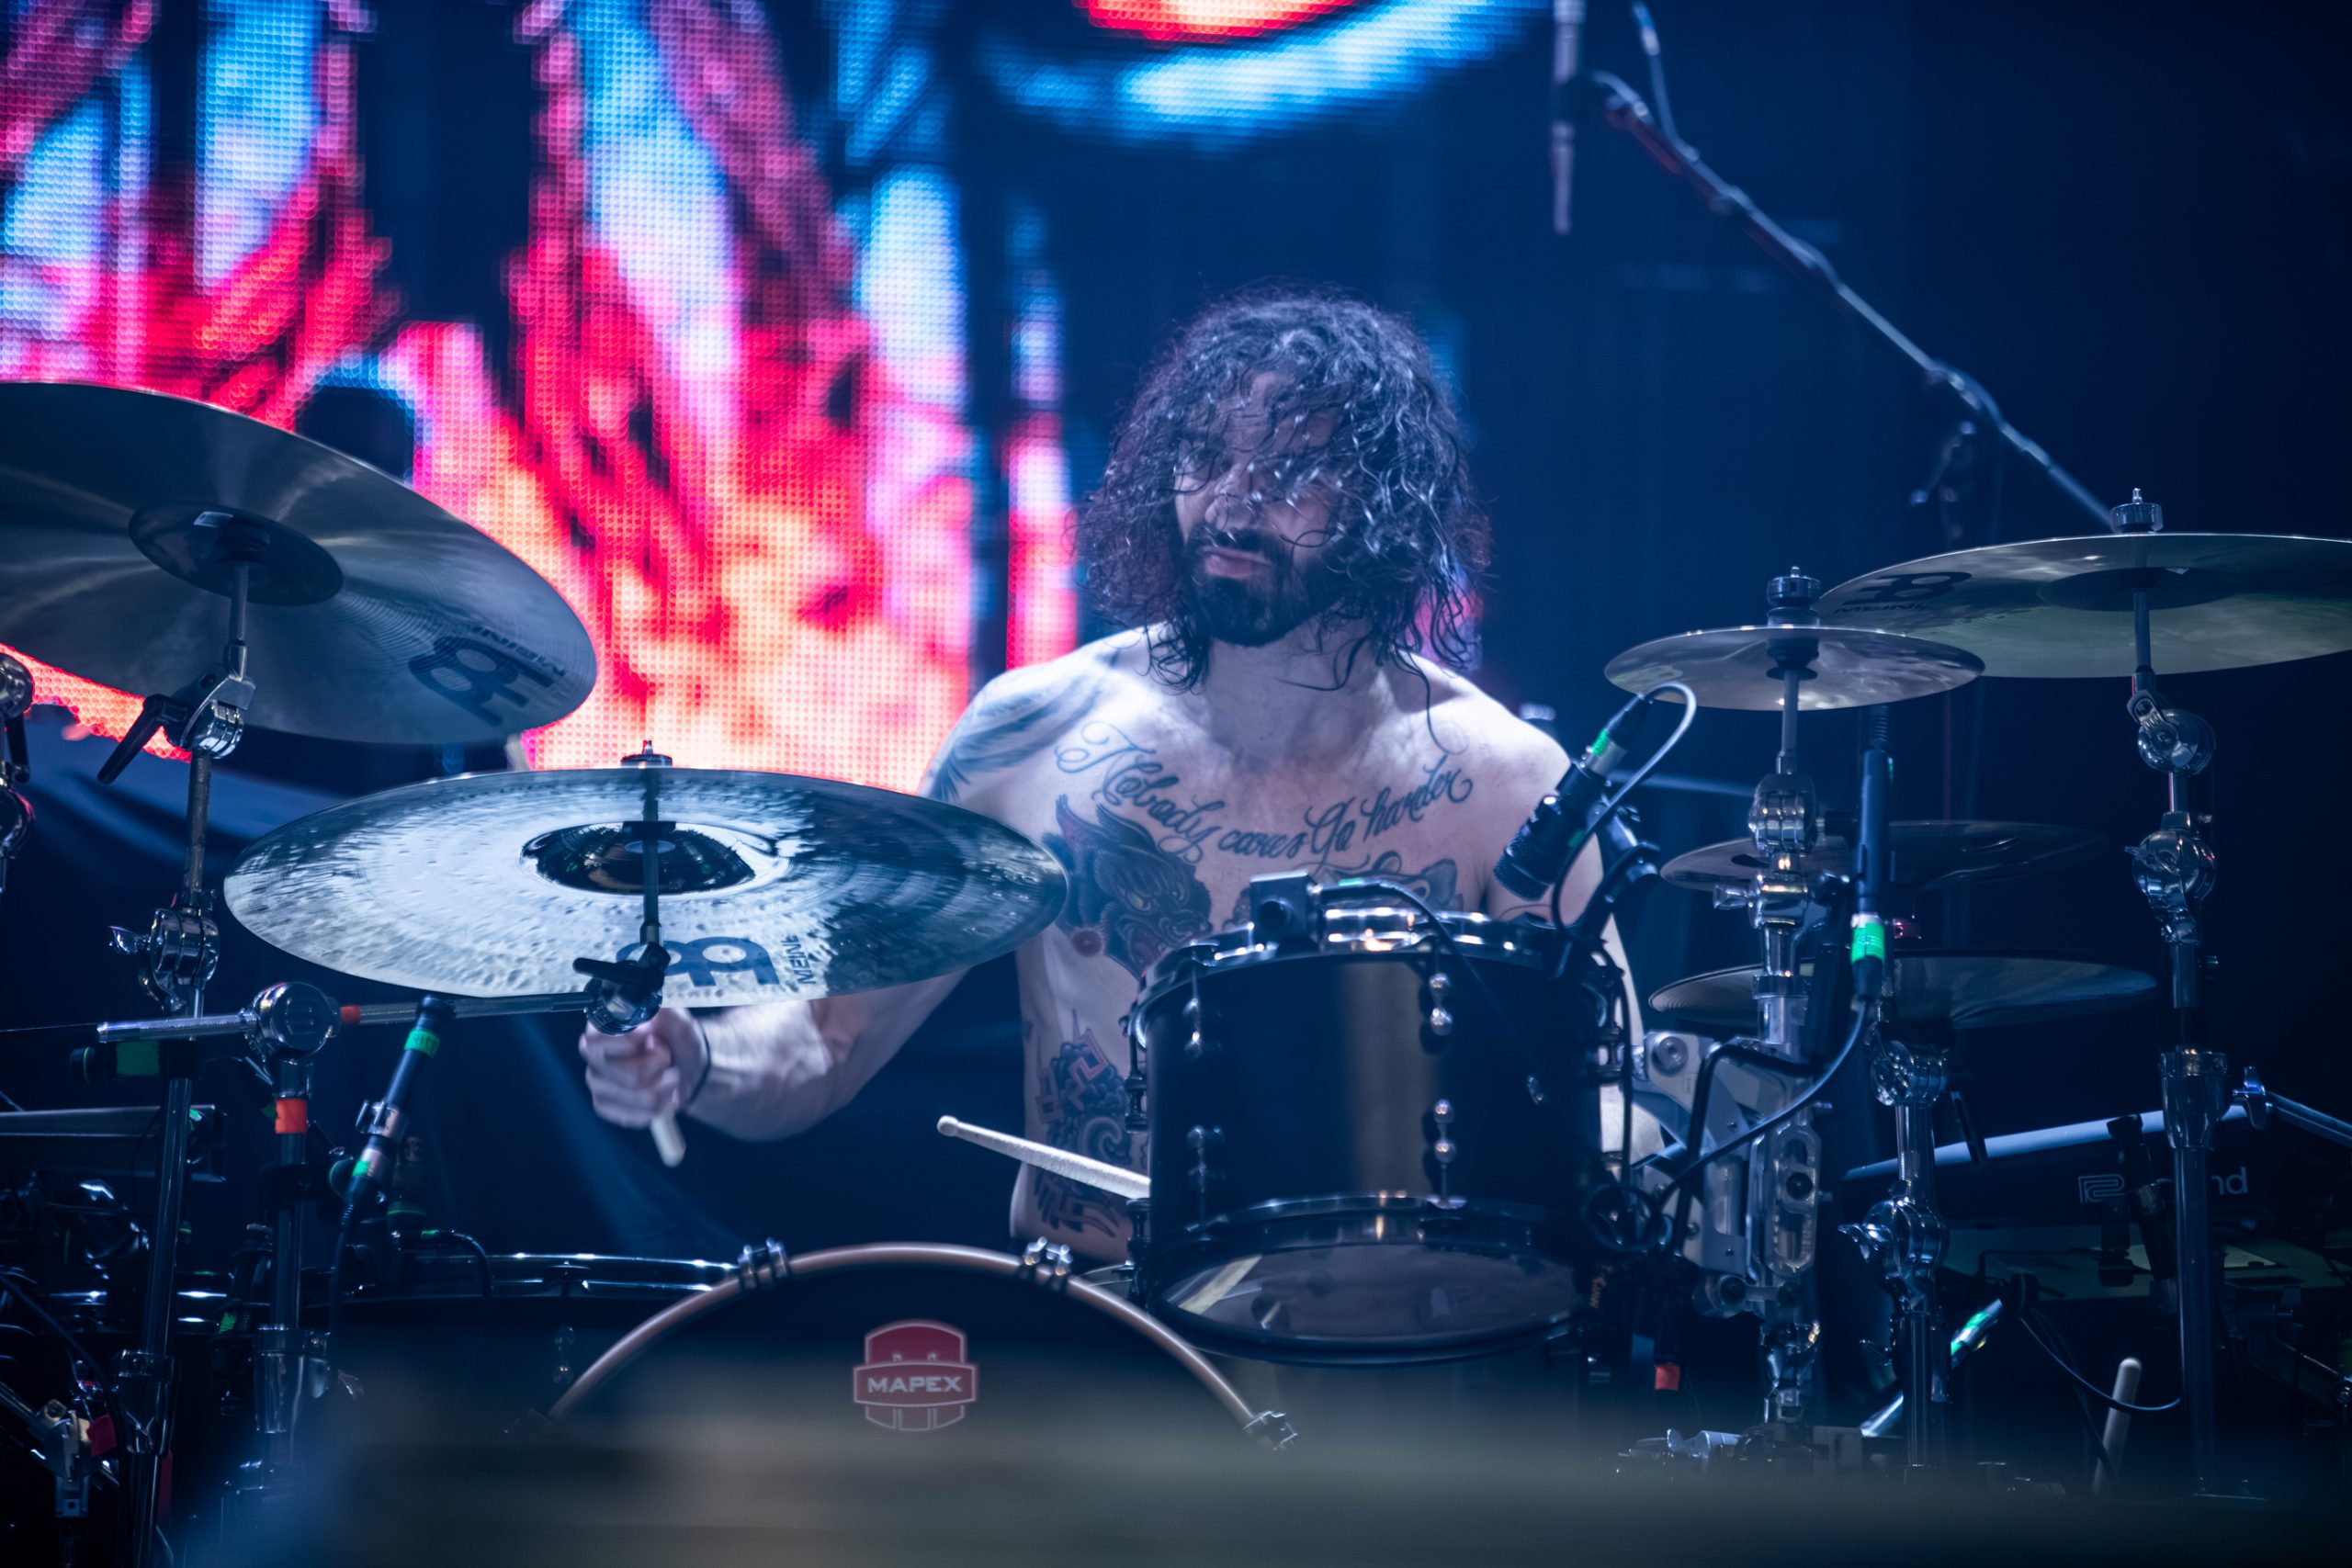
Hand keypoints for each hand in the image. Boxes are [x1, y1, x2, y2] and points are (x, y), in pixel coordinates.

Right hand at [579, 1007, 707, 1128]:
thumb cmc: (676, 1040)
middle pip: (626, 1072)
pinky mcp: (605, 1106)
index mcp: (603, 1028)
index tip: (651, 1036)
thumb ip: (668, 1015)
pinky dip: (658, 1106)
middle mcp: (594, 1056)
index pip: (597, 1040)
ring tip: (669, 1074)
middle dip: (658, 1065)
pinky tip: (662, 1094)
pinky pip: (634, 1115)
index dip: (627, 1041)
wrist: (684, 1068)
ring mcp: (597, 1083)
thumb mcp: (679, 1021)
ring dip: (663, 1085)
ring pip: (636, 1095)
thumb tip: (655, 1011)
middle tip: (666, 1055)